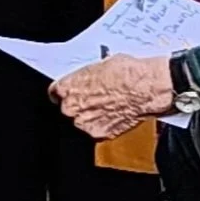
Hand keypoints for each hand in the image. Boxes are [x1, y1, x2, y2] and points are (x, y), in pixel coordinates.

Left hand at [53, 55, 174, 139]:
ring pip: (82, 122)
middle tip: (95, 98)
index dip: (66, 93)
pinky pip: (97, 131)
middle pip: (68, 109)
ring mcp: (84, 124)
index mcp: (66, 88)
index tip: (72, 93)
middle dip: (79, 105)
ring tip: (108, 106)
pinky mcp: (99, 135)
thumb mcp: (100, 65)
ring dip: (91, 117)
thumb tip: (89, 79)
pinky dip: (104, 125)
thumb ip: (87, 77)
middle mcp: (71, 108)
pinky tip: (115, 115)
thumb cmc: (126, 73)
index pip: (55, 93)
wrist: (145, 88)